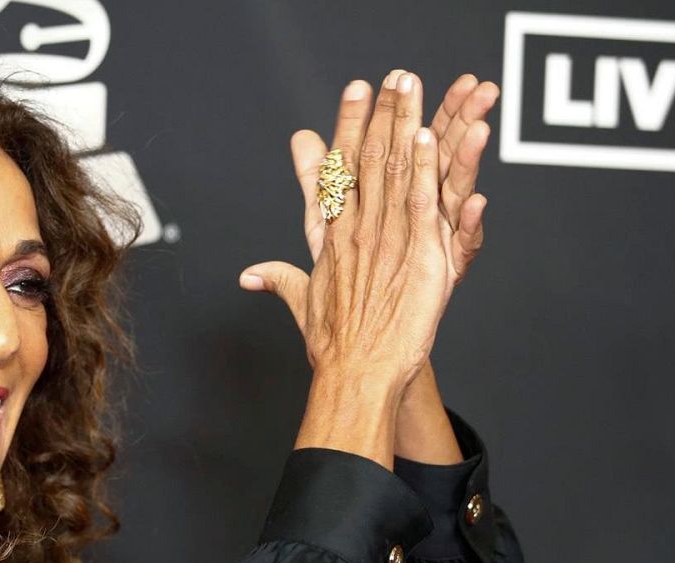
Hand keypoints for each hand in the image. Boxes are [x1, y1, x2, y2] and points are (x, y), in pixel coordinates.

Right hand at [243, 71, 456, 384]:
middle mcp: (356, 232)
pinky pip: (418, 203)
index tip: (353, 96)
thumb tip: (248, 274)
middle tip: (386, 77)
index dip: (345, 129)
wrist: (356, 374)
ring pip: (392, 172)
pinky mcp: (416, 257)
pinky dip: (422, 170)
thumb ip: (280, 279)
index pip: (337, 172)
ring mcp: (384, 241)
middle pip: (365, 161)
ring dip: (401, 126)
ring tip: (408, 88)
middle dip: (376, 115)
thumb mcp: (303, 303)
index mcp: (332, 238)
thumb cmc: (334, 346)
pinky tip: (426, 137)